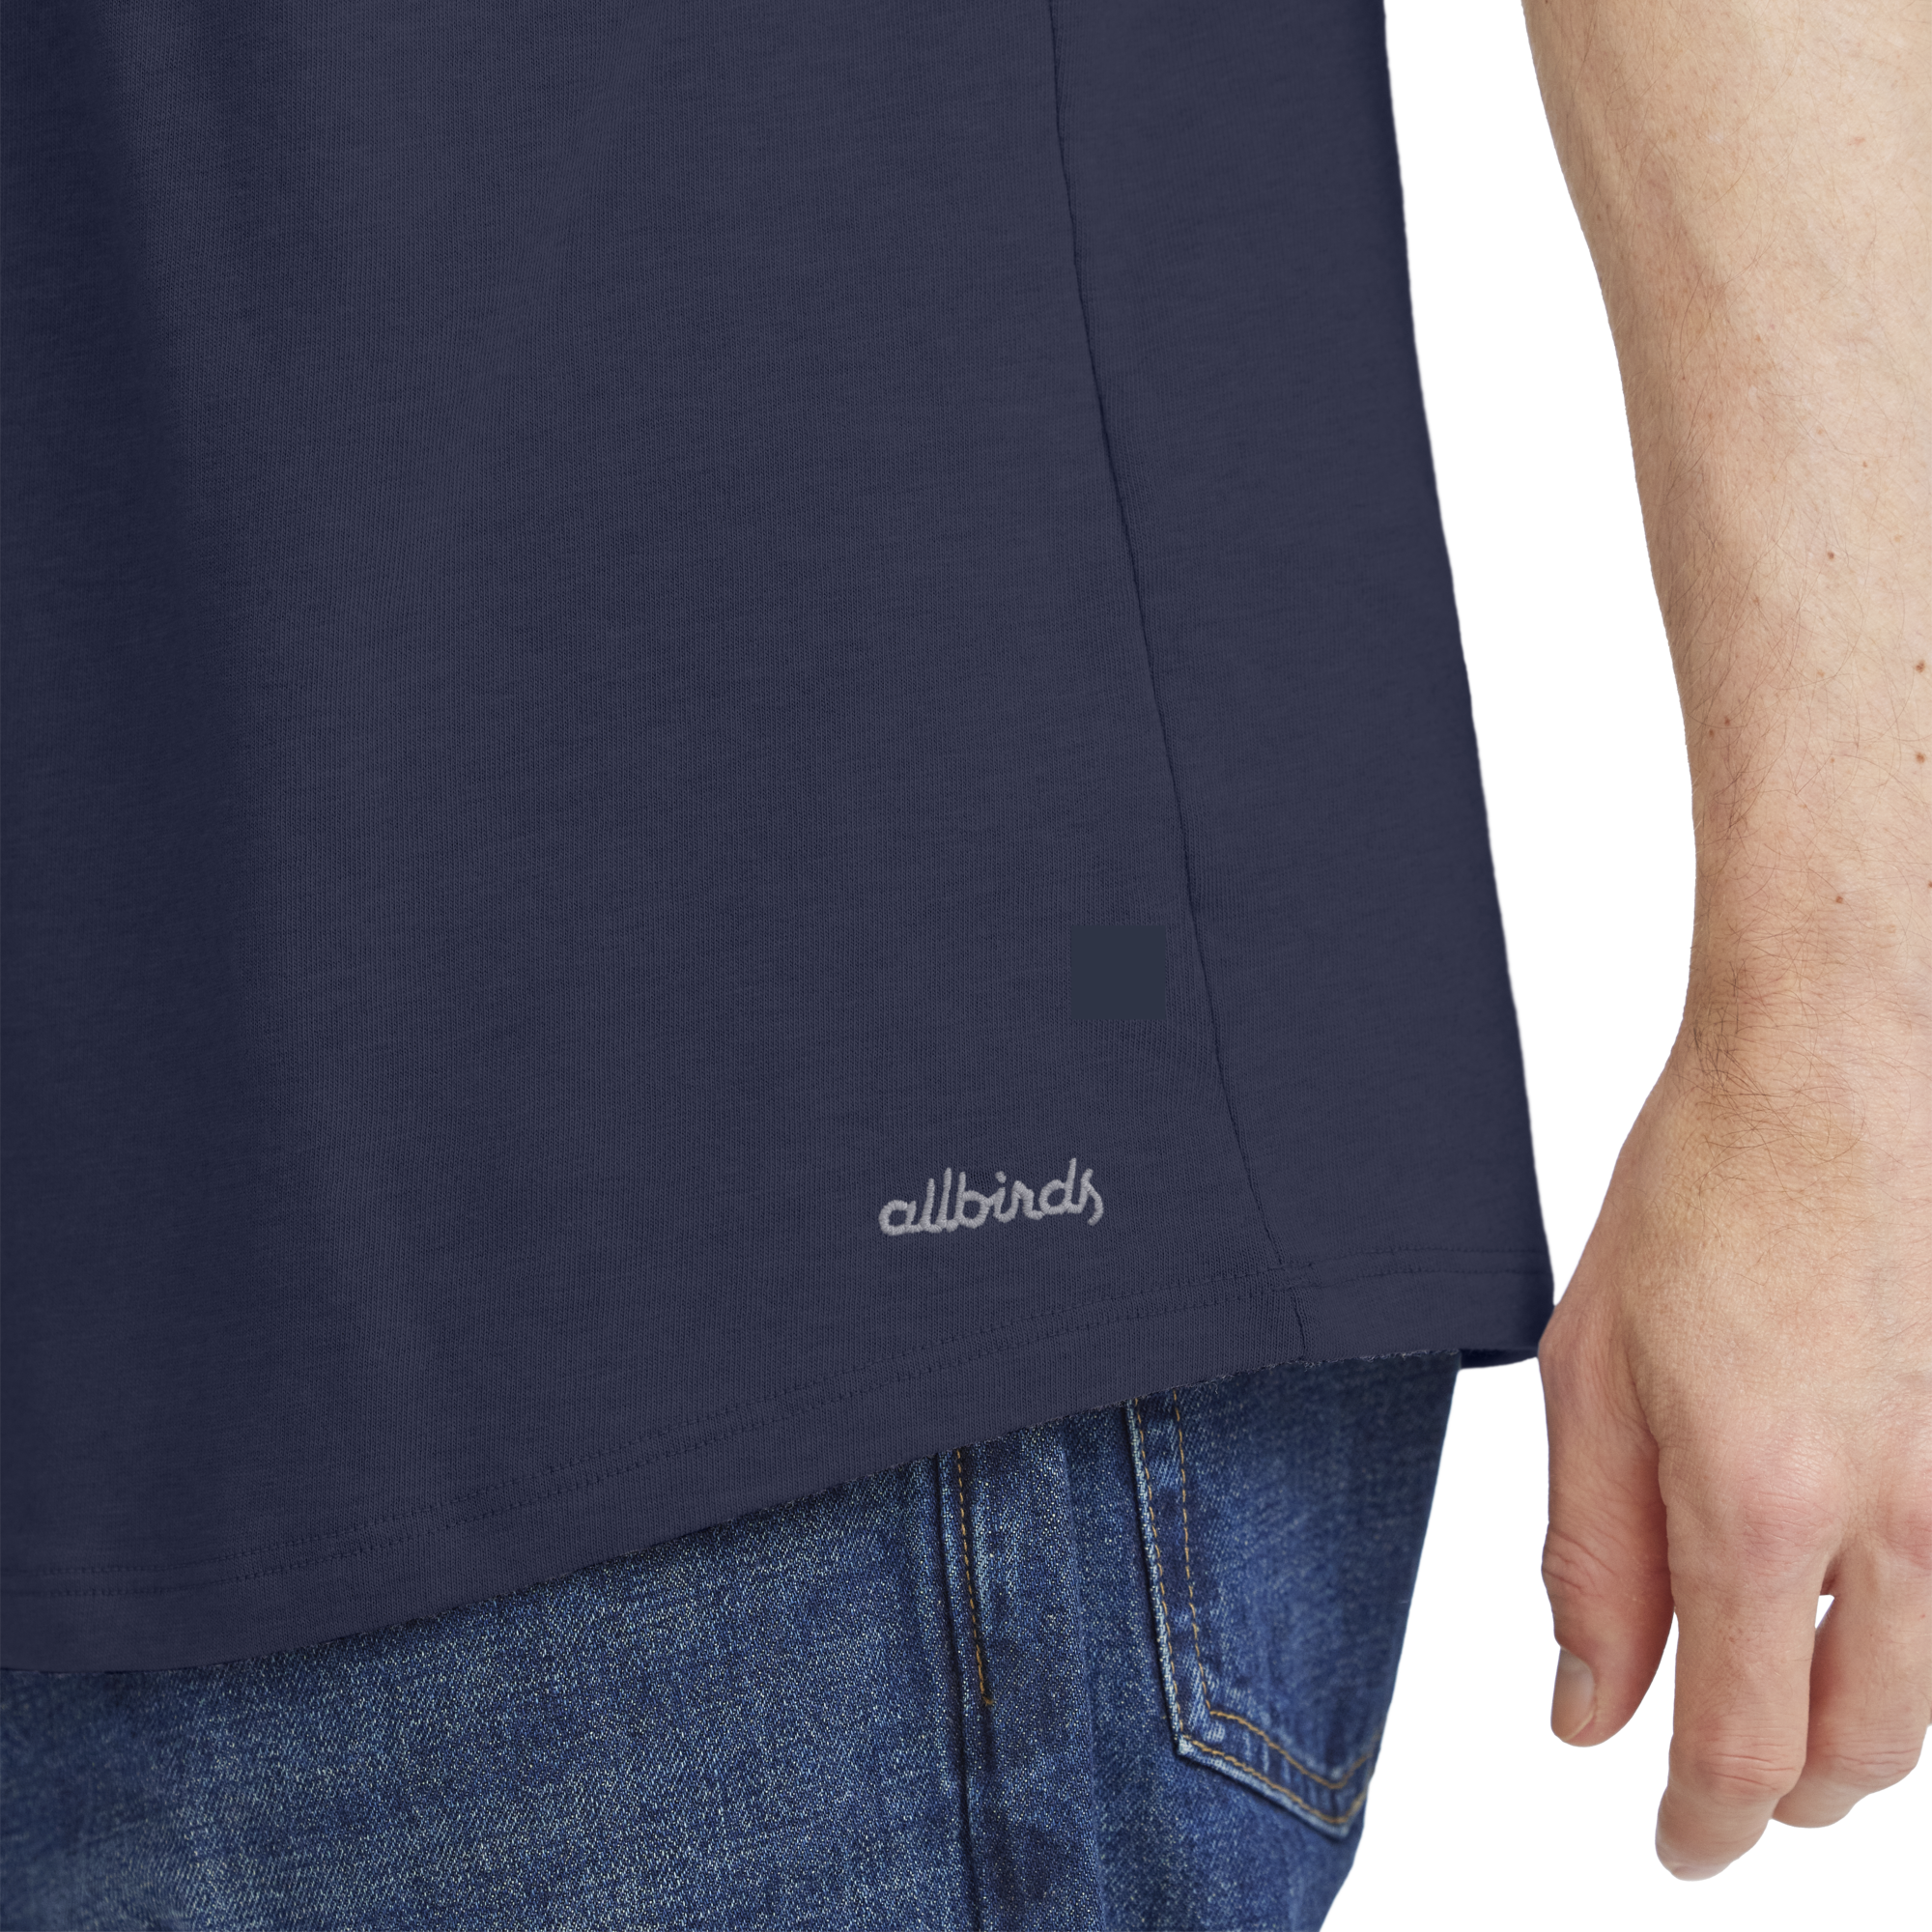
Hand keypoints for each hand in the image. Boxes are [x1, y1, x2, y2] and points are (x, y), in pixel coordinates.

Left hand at [1537, 1017, 1931, 1880]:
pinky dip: (1884, 1635)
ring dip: (1841, 1723)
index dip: (1706, 1825)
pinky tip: (1815, 1585)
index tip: (1675, 1848)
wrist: (1822, 1083)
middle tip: (1709, 1772)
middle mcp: (1884, 1516)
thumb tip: (1588, 1707)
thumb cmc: (1693, 1204)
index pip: (1744, 1746)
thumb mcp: (1588, 1376)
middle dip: (1783, 1792)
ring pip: (1922, 1684)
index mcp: (1758, 1503)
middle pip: (1866, 1750)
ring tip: (1753, 1682)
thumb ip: (1590, 1558)